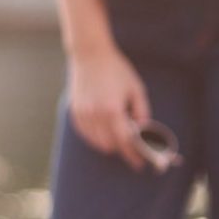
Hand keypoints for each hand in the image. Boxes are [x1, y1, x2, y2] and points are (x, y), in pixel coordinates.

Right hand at [67, 44, 152, 170]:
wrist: (90, 55)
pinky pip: (86, 135)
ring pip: (97, 143)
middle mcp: (95, 115)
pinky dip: (96, 138)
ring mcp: (83, 114)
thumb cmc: (117, 70)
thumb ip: (141, 112)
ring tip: (120, 136)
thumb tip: (143, 131)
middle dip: (123, 149)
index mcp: (112, 109)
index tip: (140, 163)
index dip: (133, 155)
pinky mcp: (74, 112)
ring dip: (110, 144)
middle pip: (110, 145)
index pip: (125, 141)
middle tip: (133, 147)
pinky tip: (105, 132)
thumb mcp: (136, 89)